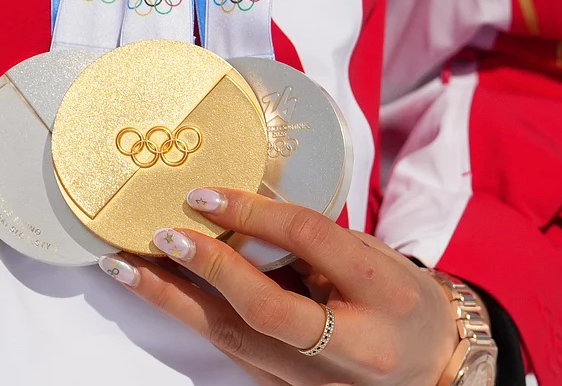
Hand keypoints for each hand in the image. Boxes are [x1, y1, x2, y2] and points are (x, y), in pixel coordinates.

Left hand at [98, 188, 458, 385]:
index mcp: (384, 293)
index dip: (252, 213)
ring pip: (233, 339)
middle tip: (160, 235)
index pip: (310, 240)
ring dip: (173, 300)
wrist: (435, 373)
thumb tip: (243, 216)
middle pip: (264, 308)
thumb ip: (319, 242)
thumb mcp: (379, 259)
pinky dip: (194, 318)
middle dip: (207, 267)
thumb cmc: (408, 305)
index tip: (205, 195)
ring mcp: (318, 379)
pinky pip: (233, 352)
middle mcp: (352, 344)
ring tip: (126, 269)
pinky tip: (163, 294)